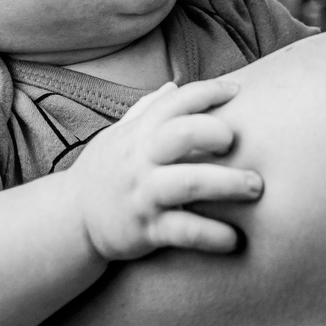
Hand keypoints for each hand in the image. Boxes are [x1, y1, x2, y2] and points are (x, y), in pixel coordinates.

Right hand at [70, 79, 261, 260]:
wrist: (70, 219)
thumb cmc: (104, 172)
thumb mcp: (118, 137)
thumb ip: (146, 111)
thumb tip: (173, 86)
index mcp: (138, 133)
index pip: (175, 101)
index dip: (208, 91)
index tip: (237, 91)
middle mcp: (140, 159)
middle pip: (181, 134)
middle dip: (217, 134)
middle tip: (239, 144)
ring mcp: (143, 194)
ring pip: (189, 183)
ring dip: (227, 184)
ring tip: (255, 187)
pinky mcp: (146, 229)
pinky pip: (184, 230)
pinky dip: (212, 235)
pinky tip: (235, 239)